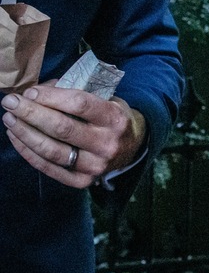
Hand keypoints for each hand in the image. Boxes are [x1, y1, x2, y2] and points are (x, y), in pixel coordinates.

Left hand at [1, 81, 146, 188]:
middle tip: (10, 102)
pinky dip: (29, 153)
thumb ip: (76, 93)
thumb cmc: (112, 117)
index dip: (50, 97)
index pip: (79, 104)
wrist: (132, 147)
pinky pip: (50, 168)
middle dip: (31, 113)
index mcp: (115, 118)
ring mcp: (96, 165)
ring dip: (25, 134)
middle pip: (62, 128)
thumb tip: (38, 92)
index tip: (29, 92)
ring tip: (9, 120)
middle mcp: (107, 143)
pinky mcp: (83, 181)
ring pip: (52, 150)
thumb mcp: (106, 99)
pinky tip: (17, 139)